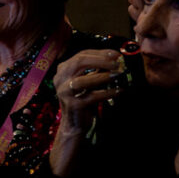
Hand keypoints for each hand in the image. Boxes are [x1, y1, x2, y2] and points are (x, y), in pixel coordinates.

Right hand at [51, 49, 124, 176]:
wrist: (74, 124)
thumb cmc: (83, 99)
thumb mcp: (88, 81)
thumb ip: (96, 70)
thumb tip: (115, 58)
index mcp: (63, 70)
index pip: (81, 55)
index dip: (100, 53)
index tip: (116, 54)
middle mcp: (60, 79)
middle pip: (79, 63)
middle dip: (100, 60)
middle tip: (117, 62)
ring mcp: (64, 92)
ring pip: (83, 80)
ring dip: (103, 76)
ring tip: (118, 74)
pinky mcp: (72, 105)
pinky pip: (91, 97)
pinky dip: (107, 93)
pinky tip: (118, 90)